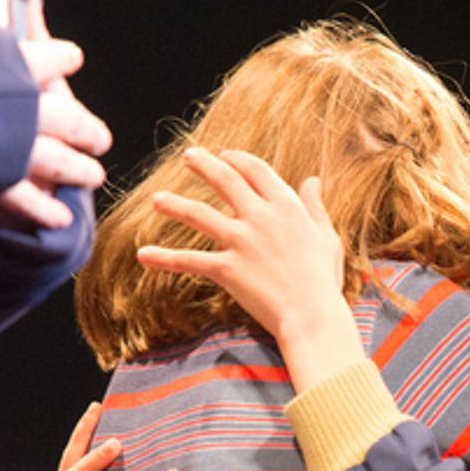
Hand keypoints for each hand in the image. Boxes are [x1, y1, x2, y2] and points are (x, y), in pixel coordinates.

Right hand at [0, 16, 111, 231]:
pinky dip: (44, 210)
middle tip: (101, 138)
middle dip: (87, 129)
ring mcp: (19, 150)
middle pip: (69, 119)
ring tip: (94, 175)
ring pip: (59, 162)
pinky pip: (29, 200)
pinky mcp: (2, 183)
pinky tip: (62, 217)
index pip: (54, 58)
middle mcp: (28, 109)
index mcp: (17, 65)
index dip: (64, 58)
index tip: (74, 60)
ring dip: (79, 170)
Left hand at [138, 147, 346, 336]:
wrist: (312, 315)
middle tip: (188, 156)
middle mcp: (260, 217)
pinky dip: (165, 258)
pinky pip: (190, 260)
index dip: (238, 160)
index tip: (226, 155)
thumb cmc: (323, 280)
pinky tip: (143, 255)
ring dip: (175, 204)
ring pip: (199, 214)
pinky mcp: (227, 268)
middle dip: (204, 165)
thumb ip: (315, 207)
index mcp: (286, 206)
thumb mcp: (326, 237)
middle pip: (225, 180)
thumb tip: (313, 182)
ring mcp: (241, 241)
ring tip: (157, 199)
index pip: (256, 170)